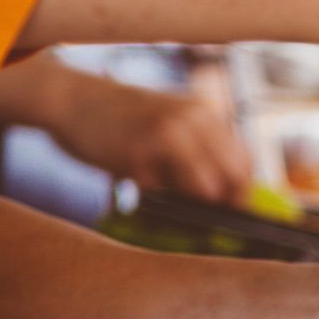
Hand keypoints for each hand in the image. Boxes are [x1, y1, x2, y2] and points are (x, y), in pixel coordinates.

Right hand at [56, 78, 252, 205]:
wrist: (75, 99)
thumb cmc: (124, 117)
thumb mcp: (170, 119)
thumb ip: (198, 148)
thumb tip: (226, 195)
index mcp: (204, 114)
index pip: (243, 162)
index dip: (240, 192)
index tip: (229, 212)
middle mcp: (191, 122)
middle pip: (231, 179)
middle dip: (222, 205)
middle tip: (203, 219)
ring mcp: (165, 137)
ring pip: (203, 190)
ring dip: (190, 208)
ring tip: (168, 202)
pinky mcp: (136, 155)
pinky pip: (161, 194)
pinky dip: (155, 201)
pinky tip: (139, 188)